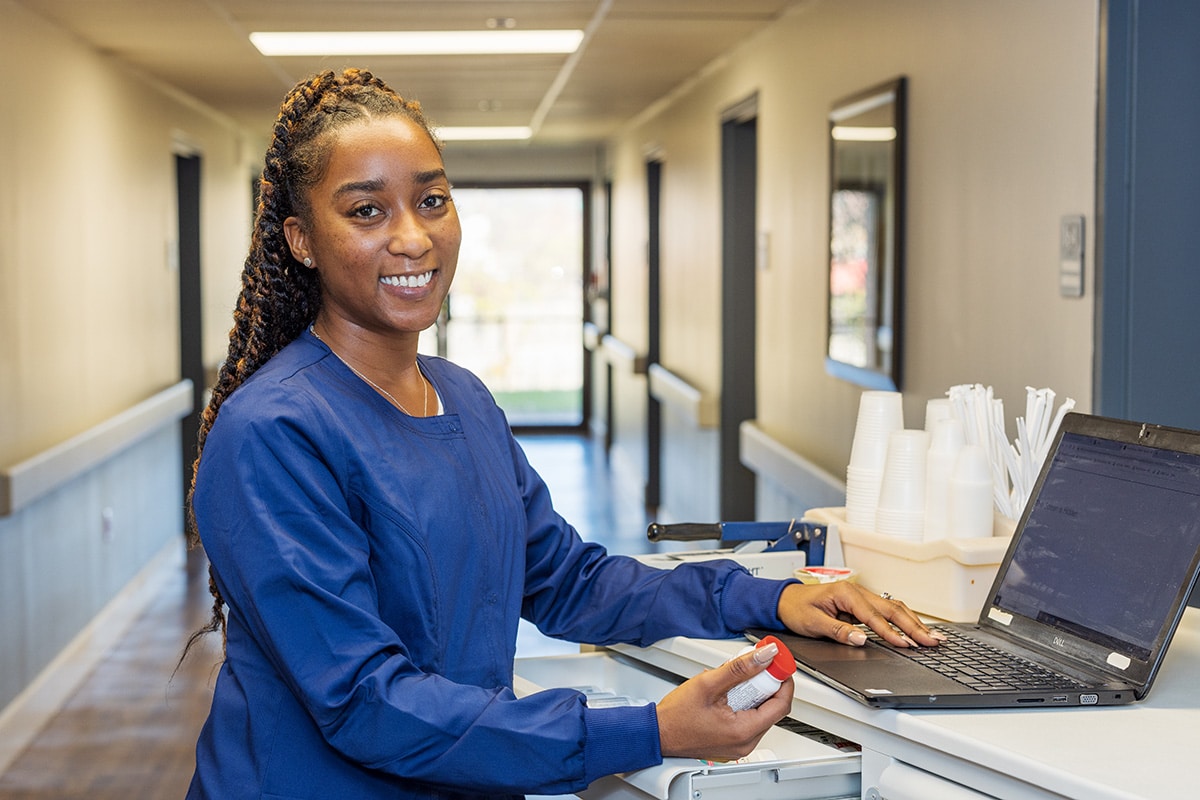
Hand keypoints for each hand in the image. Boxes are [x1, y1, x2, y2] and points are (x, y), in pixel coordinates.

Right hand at [656, 642, 792, 760]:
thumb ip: (740, 669)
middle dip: (765, 684)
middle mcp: (746, 743)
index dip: (782, 680)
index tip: (777, 664)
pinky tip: (728, 693)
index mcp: (743, 731)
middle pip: (771, 708)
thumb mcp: (708, 684)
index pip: (781, 704)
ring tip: (734, 680)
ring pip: (760, 714)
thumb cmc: (676, 716)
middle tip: (753, 667)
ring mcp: (739, 745)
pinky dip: (744, 704)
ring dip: (753, 693)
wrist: (658, 734)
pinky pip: (749, 721)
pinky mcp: (733, 744)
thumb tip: (765, 657)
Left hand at [776, 581, 945, 647]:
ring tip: (932, 637)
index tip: (905, 644)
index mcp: (846, 593)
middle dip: (913, 626)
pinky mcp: (861, 605)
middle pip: (892, 609)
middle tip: (932, 641)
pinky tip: (915, 629)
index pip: (874, 616)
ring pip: (894, 608)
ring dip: (913, 623)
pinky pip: (887, 611)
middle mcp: (857, 592)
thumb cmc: (796, 608)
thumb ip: (838, 631)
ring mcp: (861, 598)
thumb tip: (861, 638)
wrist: (785, 600)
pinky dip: (904, 620)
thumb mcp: (813, 623)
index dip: (890, 632)